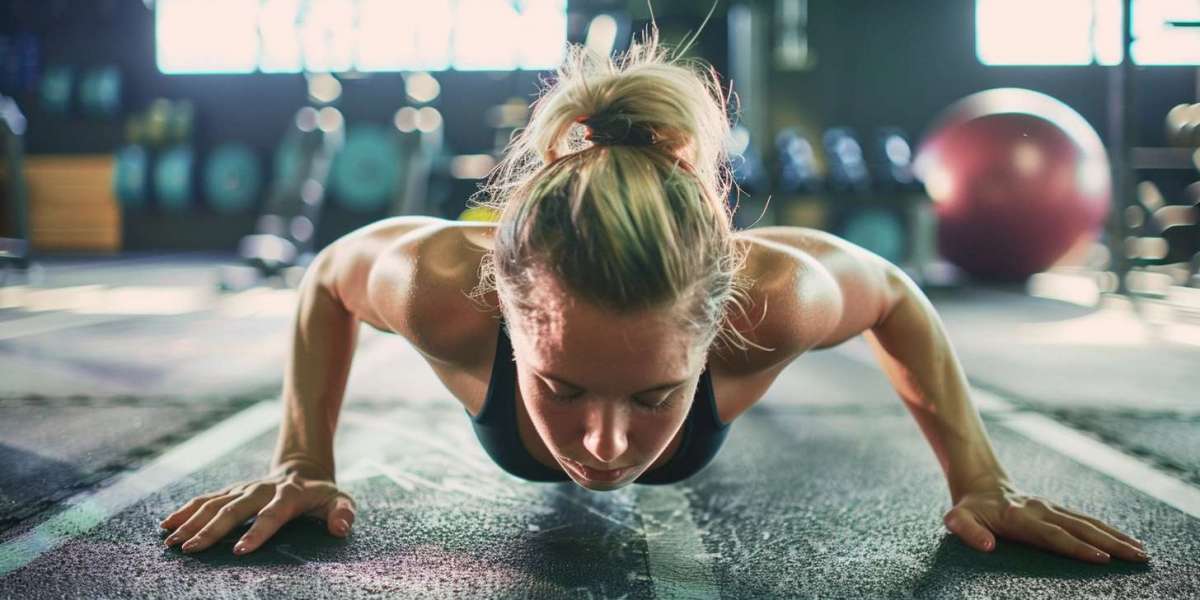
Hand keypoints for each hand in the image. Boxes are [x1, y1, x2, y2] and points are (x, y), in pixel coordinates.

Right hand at [159, 470, 355, 554]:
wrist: (304, 470)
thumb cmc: (322, 495)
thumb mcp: (340, 501)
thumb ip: (343, 514)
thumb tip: (340, 528)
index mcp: (290, 495)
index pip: (274, 513)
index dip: (259, 531)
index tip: (241, 551)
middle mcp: (262, 489)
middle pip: (235, 508)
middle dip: (212, 529)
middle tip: (191, 549)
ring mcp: (244, 489)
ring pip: (214, 503)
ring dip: (192, 521)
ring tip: (172, 541)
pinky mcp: (231, 490)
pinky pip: (205, 499)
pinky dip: (185, 510)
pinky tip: (167, 525)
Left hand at [942, 482, 1147, 563]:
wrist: (980, 483)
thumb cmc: (969, 509)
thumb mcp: (957, 519)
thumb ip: (968, 532)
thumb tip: (988, 547)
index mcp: (1019, 516)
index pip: (1053, 535)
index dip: (1076, 547)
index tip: (1102, 558)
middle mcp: (1041, 510)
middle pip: (1080, 528)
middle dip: (1110, 543)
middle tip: (1137, 557)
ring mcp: (1052, 508)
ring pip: (1089, 523)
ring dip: (1116, 537)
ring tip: (1141, 552)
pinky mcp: (1059, 509)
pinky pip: (1087, 521)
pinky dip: (1109, 531)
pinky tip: (1127, 541)